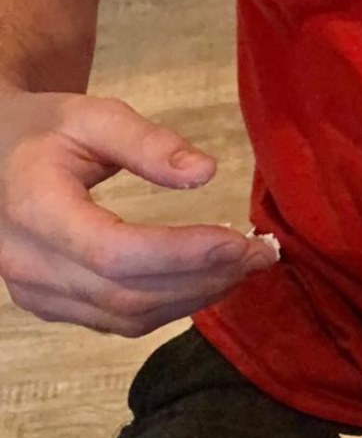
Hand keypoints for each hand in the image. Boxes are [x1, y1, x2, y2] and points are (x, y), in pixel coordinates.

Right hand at [0, 89, 275, 333]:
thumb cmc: (44, 130)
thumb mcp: (91, 116)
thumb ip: (147, 142)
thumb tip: (205, 171)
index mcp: (33, 208)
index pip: (114, 252)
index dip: (182, 254)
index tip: (239, 240)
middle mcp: (27, 262)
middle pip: (126, 293)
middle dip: (202, 278)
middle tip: (259, 253)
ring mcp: (35, 293)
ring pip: (126, 317)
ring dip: (194, 297)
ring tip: (244, 266)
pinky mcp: (50, 306)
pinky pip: (117, 322)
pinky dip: (170, 306)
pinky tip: (207, 280)